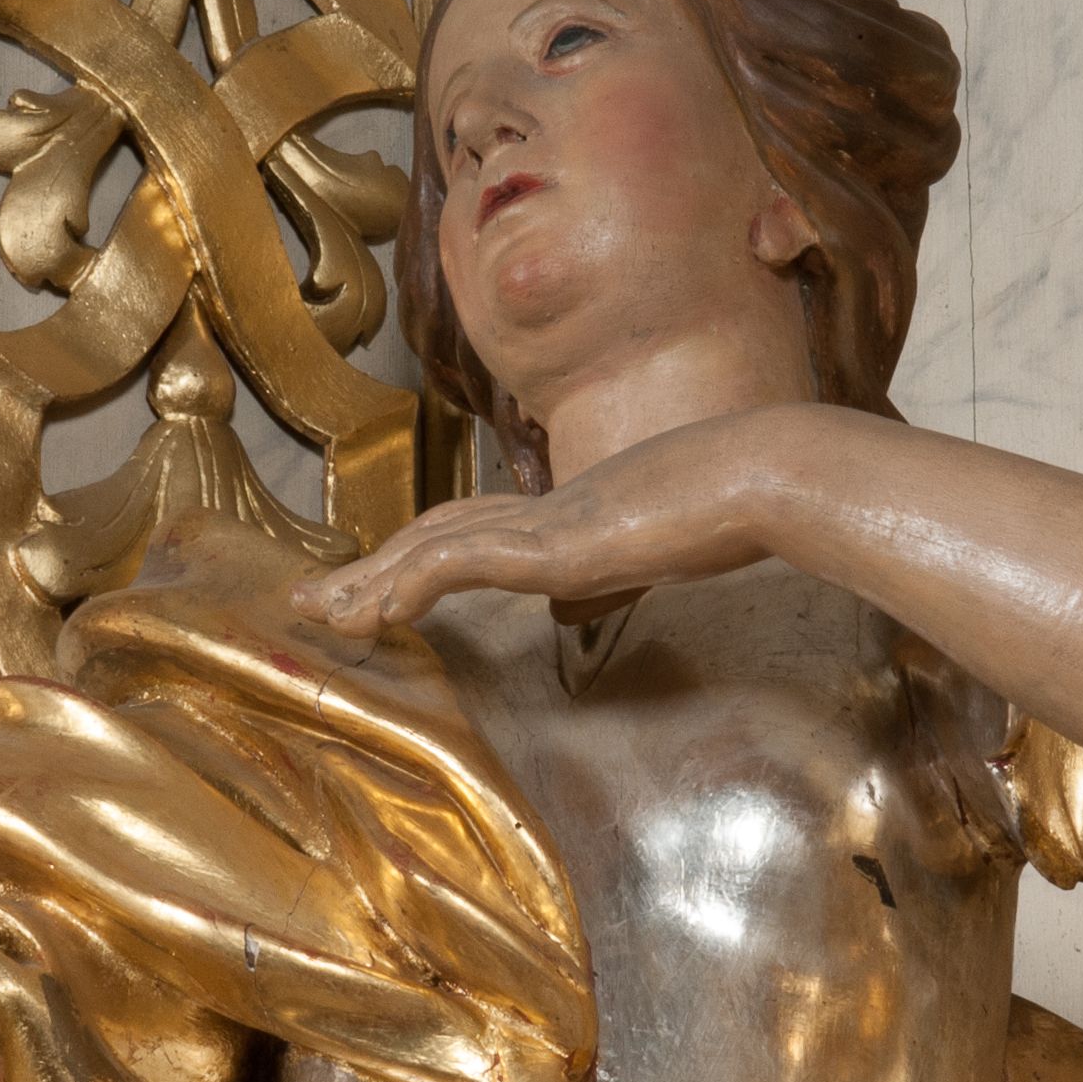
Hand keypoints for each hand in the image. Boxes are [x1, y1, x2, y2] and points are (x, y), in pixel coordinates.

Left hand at [291, 412, 778, 635]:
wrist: (773, 470)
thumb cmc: (745, 499)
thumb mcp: (678, 538)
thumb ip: (639, 551)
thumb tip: (624, 575)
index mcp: (569, 514)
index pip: (470, 536)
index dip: (411, 561)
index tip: (370, 591)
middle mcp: (546, 512)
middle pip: (433, 538)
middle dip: (367, 572)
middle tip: (309, 602)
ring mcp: (550, 523)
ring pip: (435, 548)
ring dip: (372, 581)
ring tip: (321, 611)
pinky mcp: (558, 539)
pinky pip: (468, 560)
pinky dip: (416, 581)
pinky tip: (382, 609)